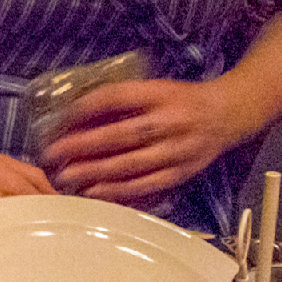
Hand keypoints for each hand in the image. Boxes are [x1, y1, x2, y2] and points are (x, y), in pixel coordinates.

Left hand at [40, 79, 248, 203]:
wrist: (229, 113)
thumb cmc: (181, 100)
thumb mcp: (153, 88)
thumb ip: (121, 99)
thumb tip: (73, 113)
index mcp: (160, 94)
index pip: (116, 97)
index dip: (85, 108)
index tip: (59, 119)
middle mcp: (171, 122)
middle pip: (121, 135)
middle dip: (83, 146)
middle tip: (52, 154)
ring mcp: (179, 150)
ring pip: (132, 165)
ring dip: (96, 173)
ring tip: (67, 177)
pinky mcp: (183, 172)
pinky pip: (147, 185)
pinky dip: (119, 192)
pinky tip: (95, 193)